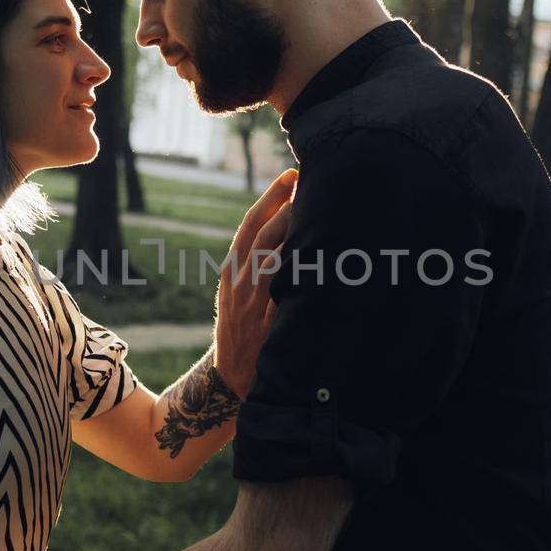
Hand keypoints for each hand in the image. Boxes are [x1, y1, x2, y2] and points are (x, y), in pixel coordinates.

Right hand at [215, 169, 296, 397]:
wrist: (230, 376)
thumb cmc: (243, 328)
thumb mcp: (240, 293)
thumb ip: (256, 264)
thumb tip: (285, 226)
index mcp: (232, 269)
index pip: (250, 223)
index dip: (271, 196)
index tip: (291, 174)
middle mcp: (239, 282)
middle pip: (263, 234)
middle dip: (287, 206)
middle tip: (311, 185)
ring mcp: (252, 303)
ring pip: (272, 259)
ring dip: (294, 233)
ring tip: (318, 212)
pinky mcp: (265, 325)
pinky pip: (283, 295)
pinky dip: (298, 275)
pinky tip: (319, 259)